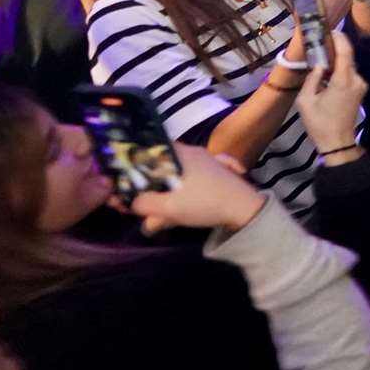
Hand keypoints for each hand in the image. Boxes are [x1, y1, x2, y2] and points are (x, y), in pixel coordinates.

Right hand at [128, 143, 265, 234]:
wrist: (244, 209)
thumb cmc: (204, 202)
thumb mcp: (168, 207)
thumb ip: (143, 204)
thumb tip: (132, 202)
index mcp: (181, 152)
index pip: (149, 150)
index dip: (134, 167)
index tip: (125, 185)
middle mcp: (193, 153)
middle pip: (160, 169)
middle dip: (148, 190)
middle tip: (139, 208)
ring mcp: (206, 164)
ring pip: (174, 180)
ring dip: (163, 199)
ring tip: (157, 219)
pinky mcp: (216, 177)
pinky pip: (188, 186)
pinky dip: (179, 200)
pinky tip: (174, 216)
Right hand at [296, 31, 366, 152]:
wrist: (338, 143)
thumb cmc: (319, 123)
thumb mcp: (306, 101)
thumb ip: (312, 78)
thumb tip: (318, 65)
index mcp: (343, 81)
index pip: (345, 51)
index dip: (339, 38)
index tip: (330, 29)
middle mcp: (356, 80)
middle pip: (348, 56)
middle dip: (337, 46)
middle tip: (321, 40)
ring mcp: (361, 85)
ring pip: (349, 65)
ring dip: (337, 59)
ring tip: (321, 55)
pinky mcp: (360, 91)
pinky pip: (350, 74)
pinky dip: (340, 69)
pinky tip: (327, 71)